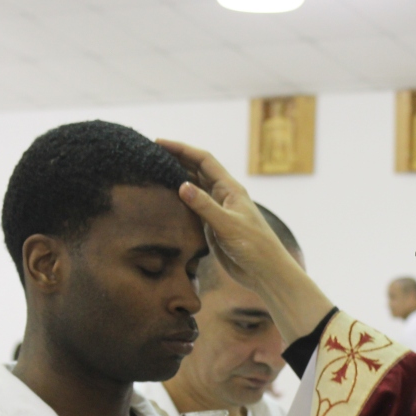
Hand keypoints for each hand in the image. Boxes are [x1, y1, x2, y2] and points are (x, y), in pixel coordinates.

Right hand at [156, 139, 334, 343]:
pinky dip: (179, 200)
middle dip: (175, 159)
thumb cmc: (254, 246)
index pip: (203, 160)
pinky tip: (164, 199)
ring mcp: (217, 210)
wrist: (264, 272)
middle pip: (196, 170)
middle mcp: (223, 195)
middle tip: (151, 155)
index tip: (159, 143)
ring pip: (194, 187)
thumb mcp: (228, 224)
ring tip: (153, 172)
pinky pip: (193, 207)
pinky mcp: (213, 225)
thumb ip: (205, 207)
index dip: (182, 149)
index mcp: (230, 188)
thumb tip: (181, 186)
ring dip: (176, 178)